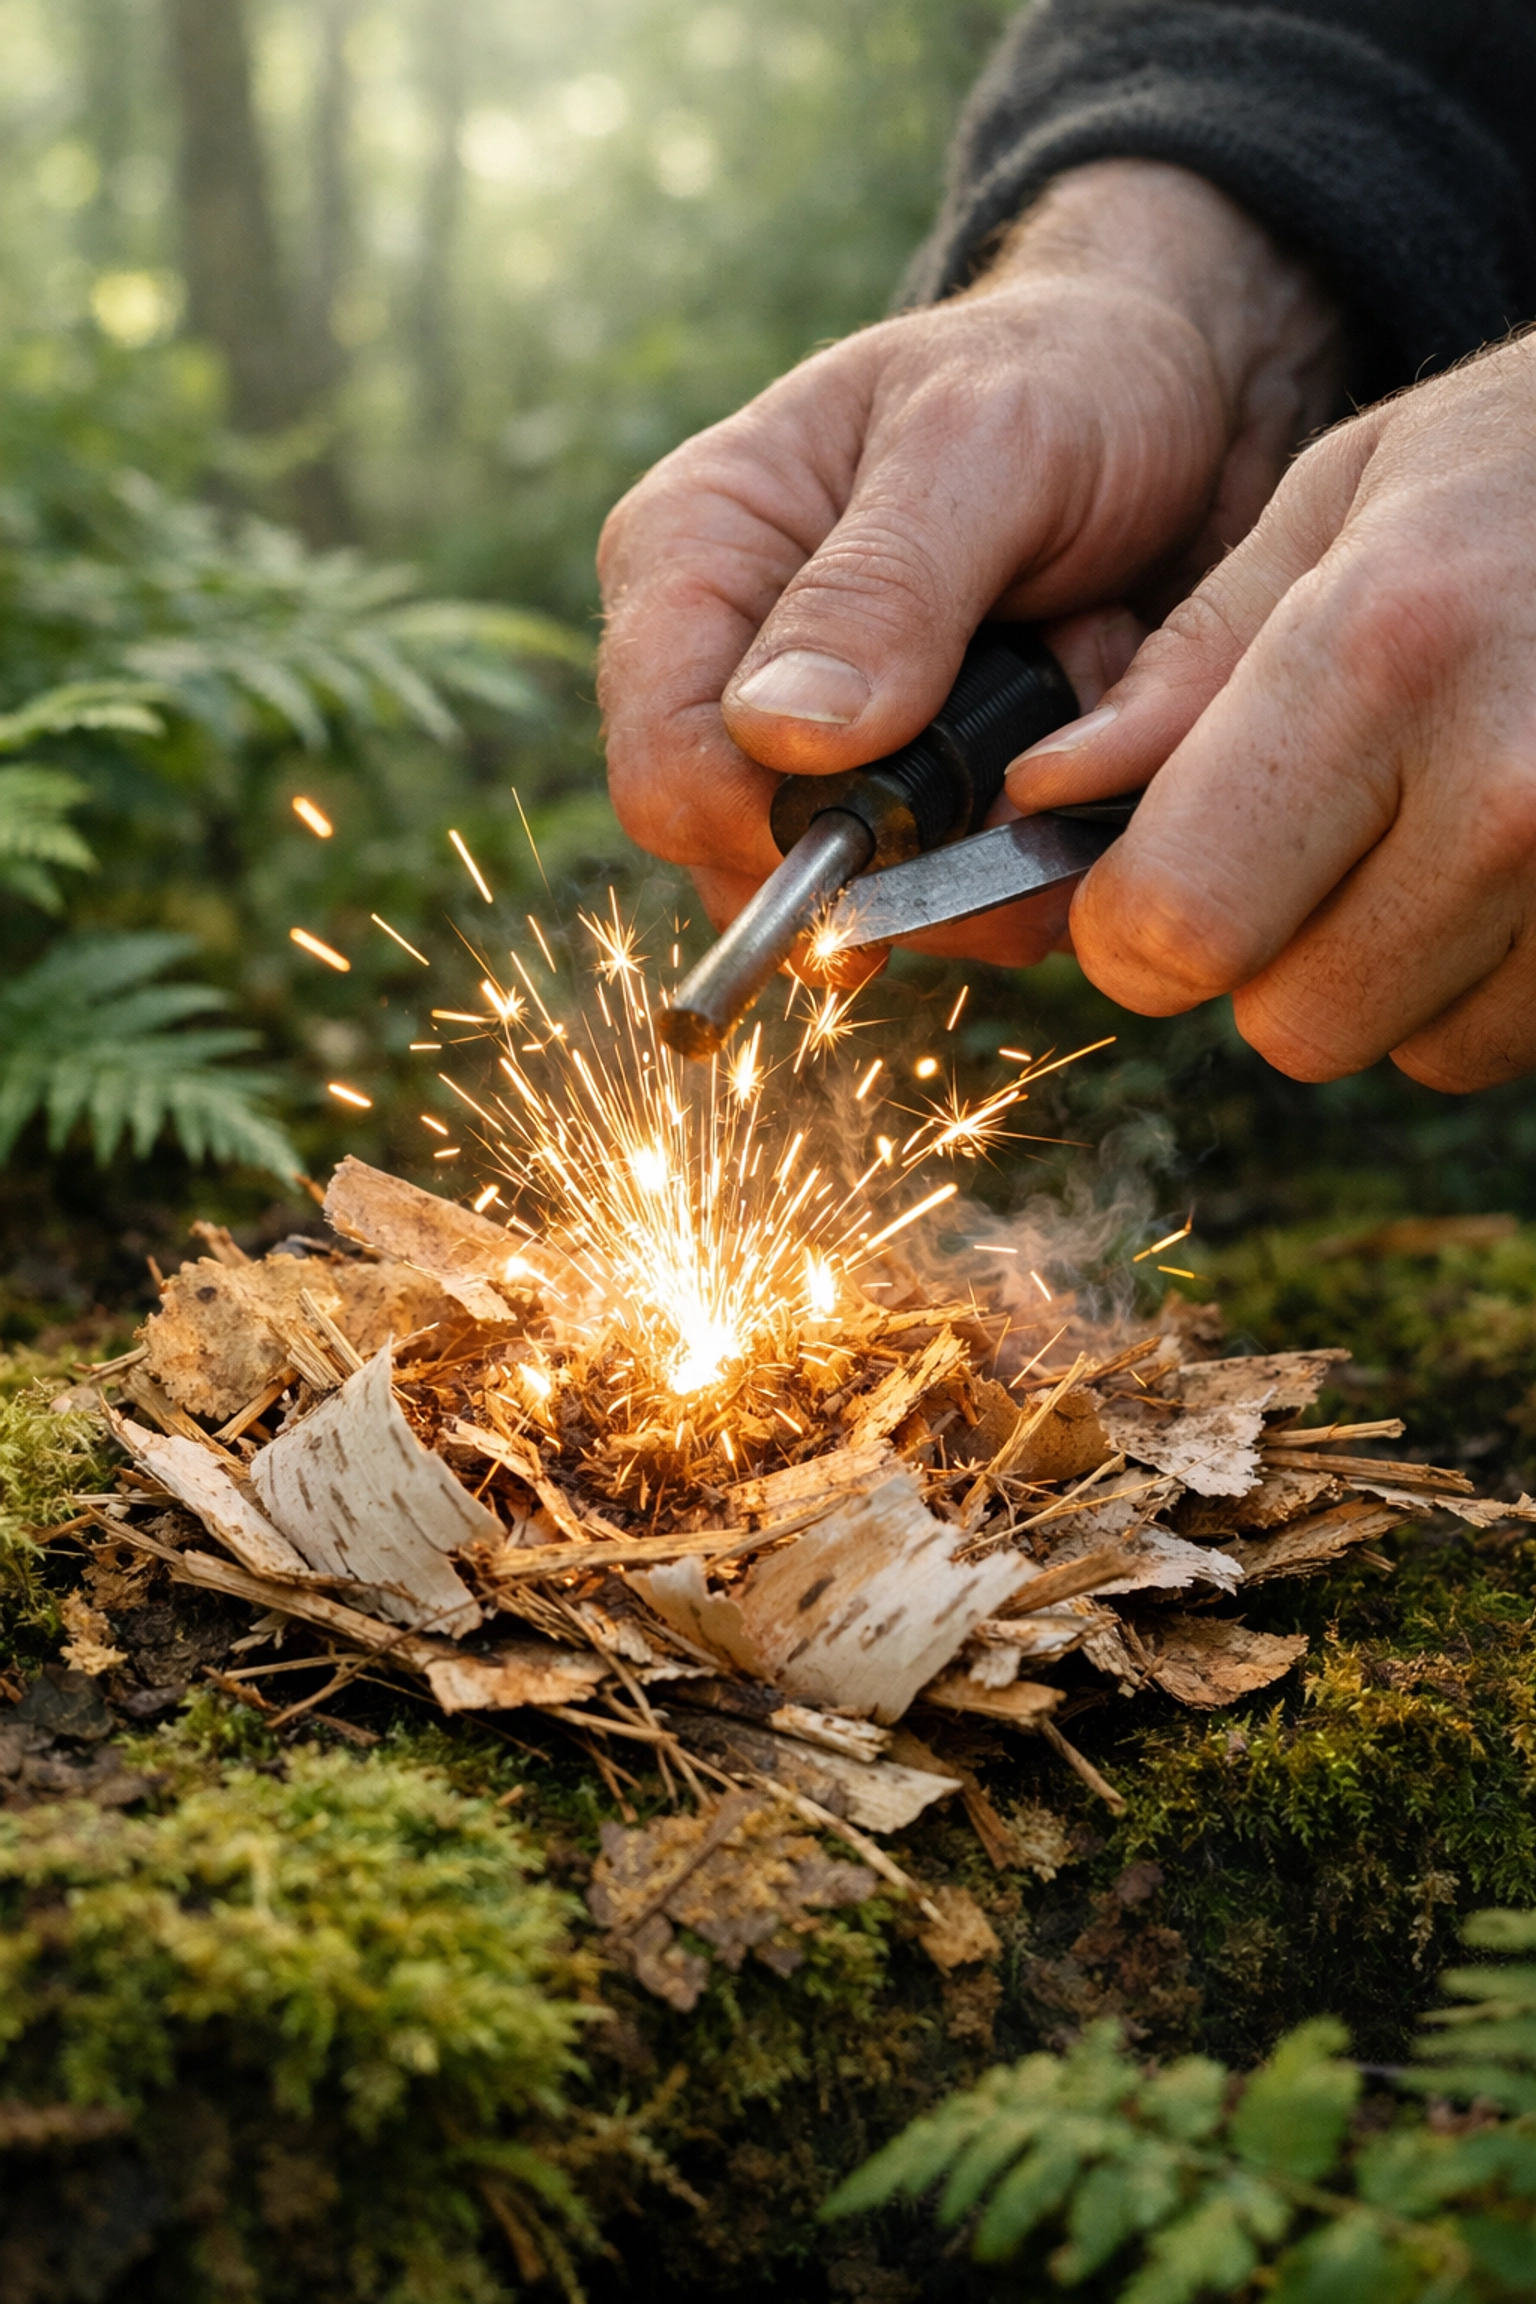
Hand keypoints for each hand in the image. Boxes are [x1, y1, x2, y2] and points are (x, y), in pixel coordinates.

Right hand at [598, 160, 1341, 973]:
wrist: (1196, 401)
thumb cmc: (1072, 375)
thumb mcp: (988, 444)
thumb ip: (884, 588)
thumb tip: (780, 738)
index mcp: (689, 563)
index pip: (665, 776)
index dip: (779, 832)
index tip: (923, 808)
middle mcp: (732, 678)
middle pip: (757, 873)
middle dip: (920, 849)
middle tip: (1049, 747)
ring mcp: (827, 760)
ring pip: (871, 910)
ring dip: (1003, 847)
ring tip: (1085, 698)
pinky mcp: (921, 813)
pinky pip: (966, 909)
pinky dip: (1049, 857)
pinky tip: (1096, 747)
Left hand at [1006, 337, 1535, 1090]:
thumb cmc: (1522, 464)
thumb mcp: (1338, 501)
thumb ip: (1183, 669)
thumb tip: (1045, 799)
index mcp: (1379, 654)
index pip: (1178, 922)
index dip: (1128, 927)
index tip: (1135, 886)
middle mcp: (1503, 788)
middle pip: (1286, 1019)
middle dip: (1254, 955)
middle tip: (1300, 839)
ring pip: (1397, 1046)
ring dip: (1369, 970)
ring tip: (1422, 822)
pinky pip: (1496, 1042)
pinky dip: (1470, 982)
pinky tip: (1495, 863)